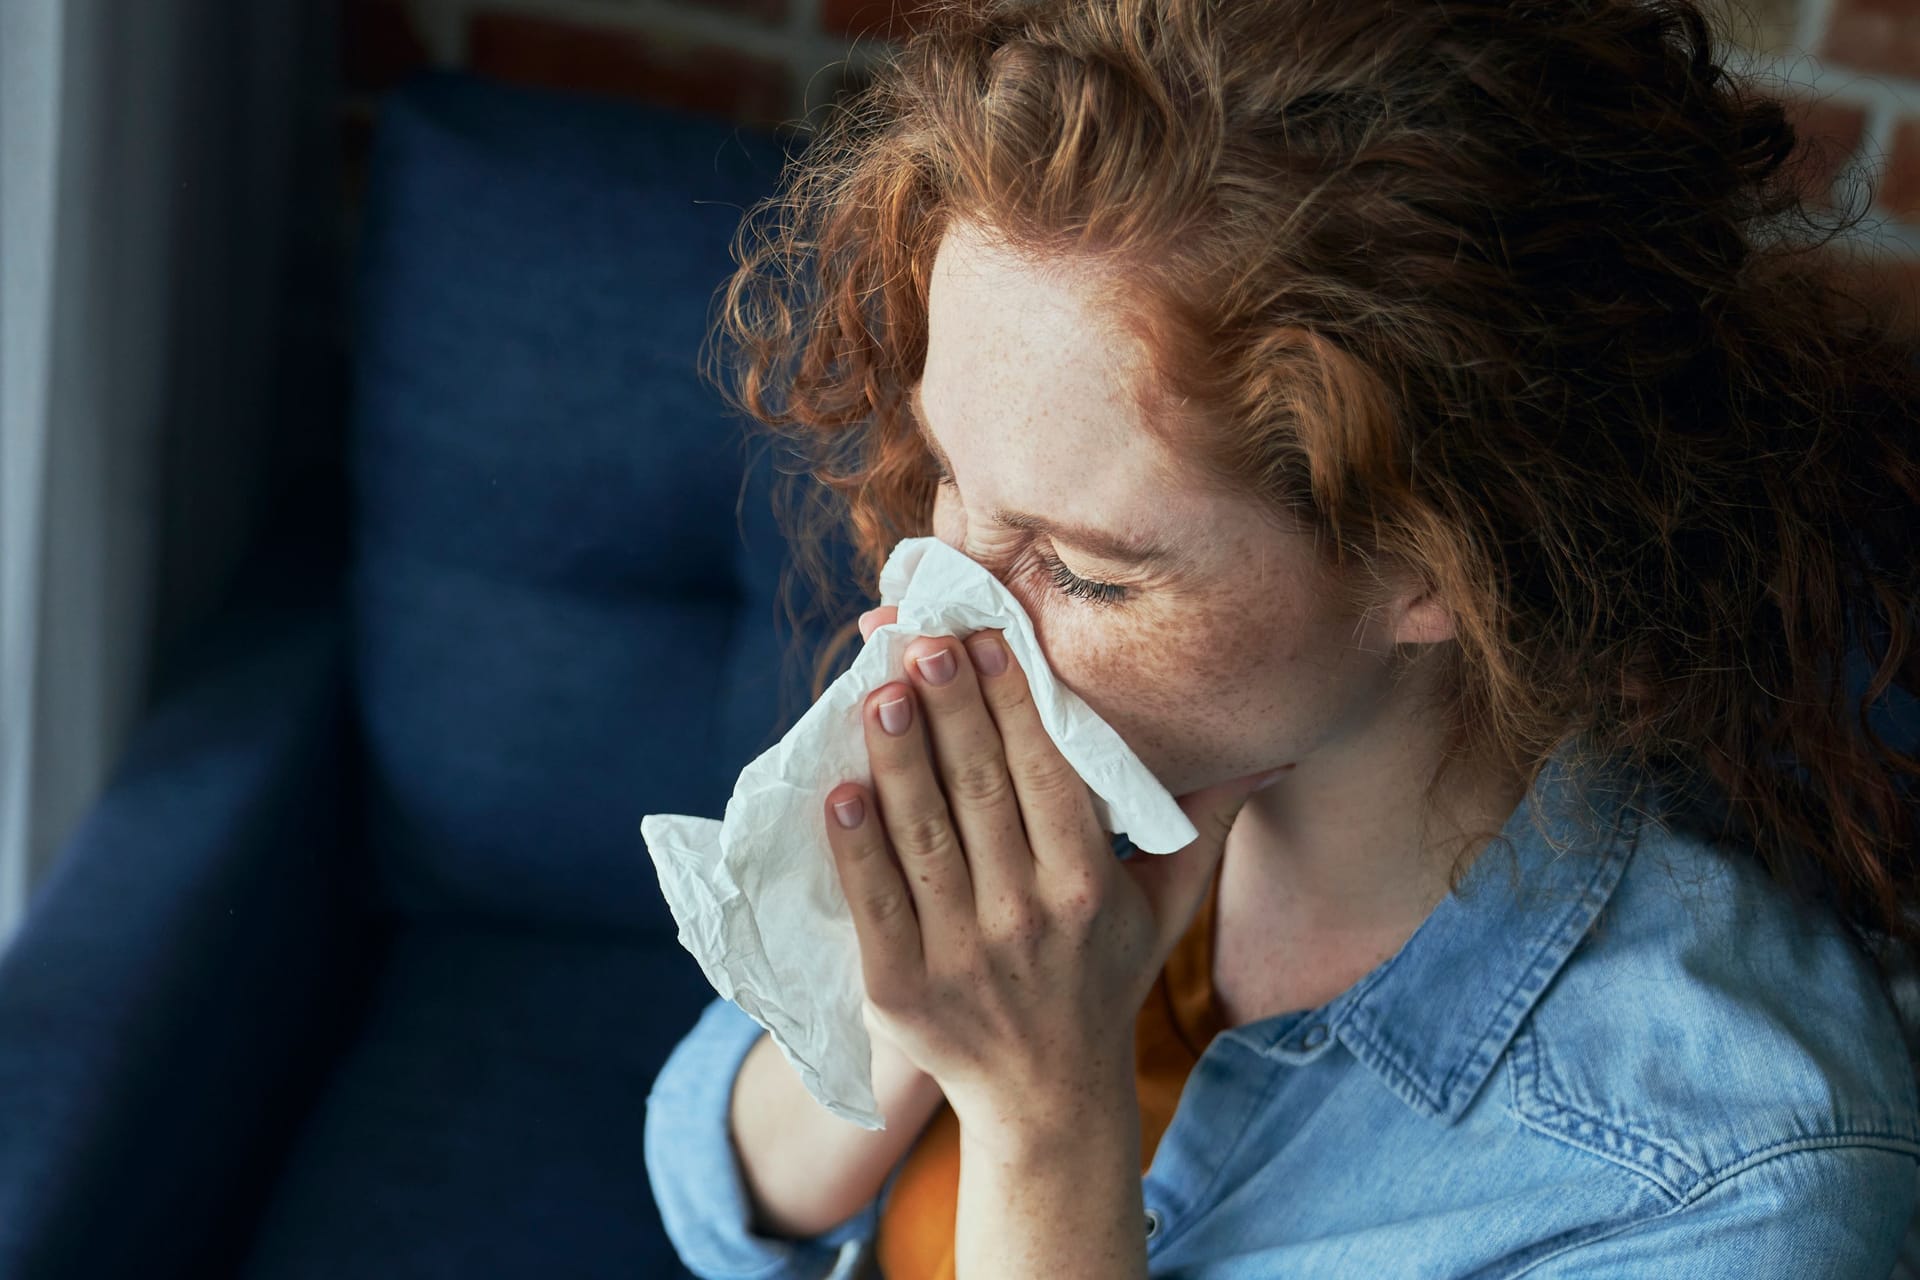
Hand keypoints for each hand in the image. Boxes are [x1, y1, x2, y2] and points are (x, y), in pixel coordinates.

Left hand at [823, 609, 1282, 1142]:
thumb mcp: (1165, 904)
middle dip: (951, 710)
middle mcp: (1027, 917)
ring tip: (878, 692)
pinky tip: (838, 791)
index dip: (1015, 704)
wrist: (1047, 1098)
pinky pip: (872, 903)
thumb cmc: (1103, 978)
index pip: (1048, 776)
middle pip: (981, 793)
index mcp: (1088, 885)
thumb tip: (1274, 750)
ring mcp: (960, 955)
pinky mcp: (899, 989)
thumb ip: (1204, 821)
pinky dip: (853, 847)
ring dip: (896, 760)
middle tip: (923, 639)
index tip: (988, 638)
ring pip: (923, 837)